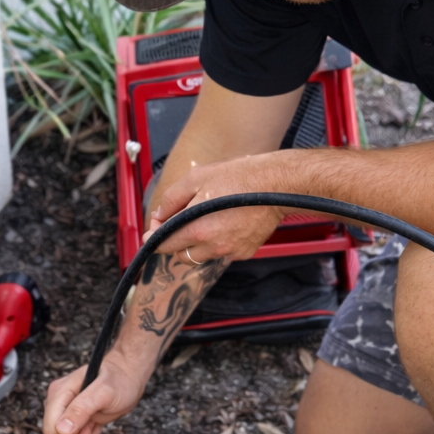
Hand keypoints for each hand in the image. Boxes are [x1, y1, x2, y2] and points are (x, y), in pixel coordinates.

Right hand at [42, 353, 146, 433]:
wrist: (126, 379)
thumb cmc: (118, 381)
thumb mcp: (104, 392)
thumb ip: (82, 408)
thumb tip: (62, 430)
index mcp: (59, 393)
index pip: (50, 429)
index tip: (90, 425)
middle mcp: (56, 405)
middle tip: (94, 428)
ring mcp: (61, 416)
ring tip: (94, 430)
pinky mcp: (68, 426)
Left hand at [148, 154, 285, 262]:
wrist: (277, 185)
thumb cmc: (239, 177)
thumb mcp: (197, 177)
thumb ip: (172, 198)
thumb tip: (159, 214)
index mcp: (197, 229)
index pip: (165, 245)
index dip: (155, 235)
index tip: (155, 226)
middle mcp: (213, 246)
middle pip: (181, 256)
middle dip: (175, 241)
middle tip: (179, 221)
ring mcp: (231, 252)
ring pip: (202, 256)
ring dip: (196, 244)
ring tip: (204, 221)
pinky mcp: (245, 252)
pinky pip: (223, 253)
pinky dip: (218, 243)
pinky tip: (225, 223)